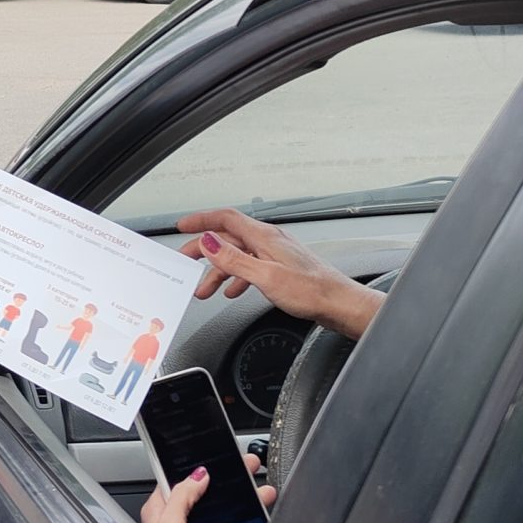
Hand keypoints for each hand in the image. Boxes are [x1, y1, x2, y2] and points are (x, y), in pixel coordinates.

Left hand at [139, 454, 275, 522]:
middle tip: (245, 466)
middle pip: (201, 491)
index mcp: (159, 513)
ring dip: (240, 496)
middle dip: (225, 478)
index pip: (176, 478)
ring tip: (260, 488)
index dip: (196, 466)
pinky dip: (245, 517)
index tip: (216, 456)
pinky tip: (258, 510)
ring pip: (218, 507)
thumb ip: (181, 497)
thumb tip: (198, 474)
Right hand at [174, 209, 384, 339]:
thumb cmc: (311, 291)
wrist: (339, 303)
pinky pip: (251, 267)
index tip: (183, 225)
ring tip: (205, 289)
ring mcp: (275, 254)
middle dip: (204, 249)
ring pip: (238, 256)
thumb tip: (210, 242)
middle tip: (185, 261)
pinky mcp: (281, 268)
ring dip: (219, 270)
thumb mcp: (266, 276)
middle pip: (228, 238)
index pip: (226, 218)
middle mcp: (269, 241)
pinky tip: (233, 291)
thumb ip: (235, 260)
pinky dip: (236, 278)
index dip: (202, 219)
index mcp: (264, 237)